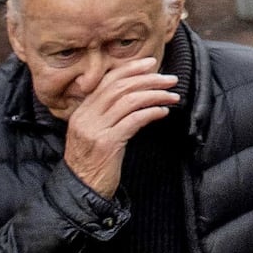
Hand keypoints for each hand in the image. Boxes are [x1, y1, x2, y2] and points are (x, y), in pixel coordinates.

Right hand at [62, 56, 179, 196]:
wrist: (80, 189)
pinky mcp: (107, 144)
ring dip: (156, 95)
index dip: (130, 69)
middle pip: (120, 87)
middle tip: (171, 79)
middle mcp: (86, 117)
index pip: (107, 81)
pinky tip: (163, 112)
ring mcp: (94, 130)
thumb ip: (108, 113)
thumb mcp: (96, 132)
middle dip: (149, 79)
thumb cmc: (94, 161)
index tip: (151, 63)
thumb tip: (137, 93)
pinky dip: (151, 112)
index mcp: (82, 111)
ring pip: (129, 100)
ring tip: (173, 96)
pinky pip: (133, 120)